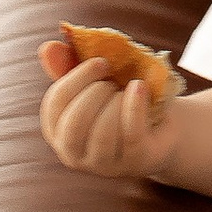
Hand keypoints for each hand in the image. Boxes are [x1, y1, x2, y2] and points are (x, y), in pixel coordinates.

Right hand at [38, 37, 182, 182]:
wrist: (164, 127)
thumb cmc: (122, 101)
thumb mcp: (96, 81)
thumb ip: (69, 64)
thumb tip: (47, 47)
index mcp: (57, 131)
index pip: (55, 104)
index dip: (77, 77)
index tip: (101, 61)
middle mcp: (74, 154)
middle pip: (74, 123)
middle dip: (95, 92)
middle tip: (112, 80)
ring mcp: (104, 163)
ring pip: (102, 133)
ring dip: (116, 102)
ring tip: (126, 90)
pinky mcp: (135, 161)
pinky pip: (131, 134)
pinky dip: (134, 105)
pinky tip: (140, 87)